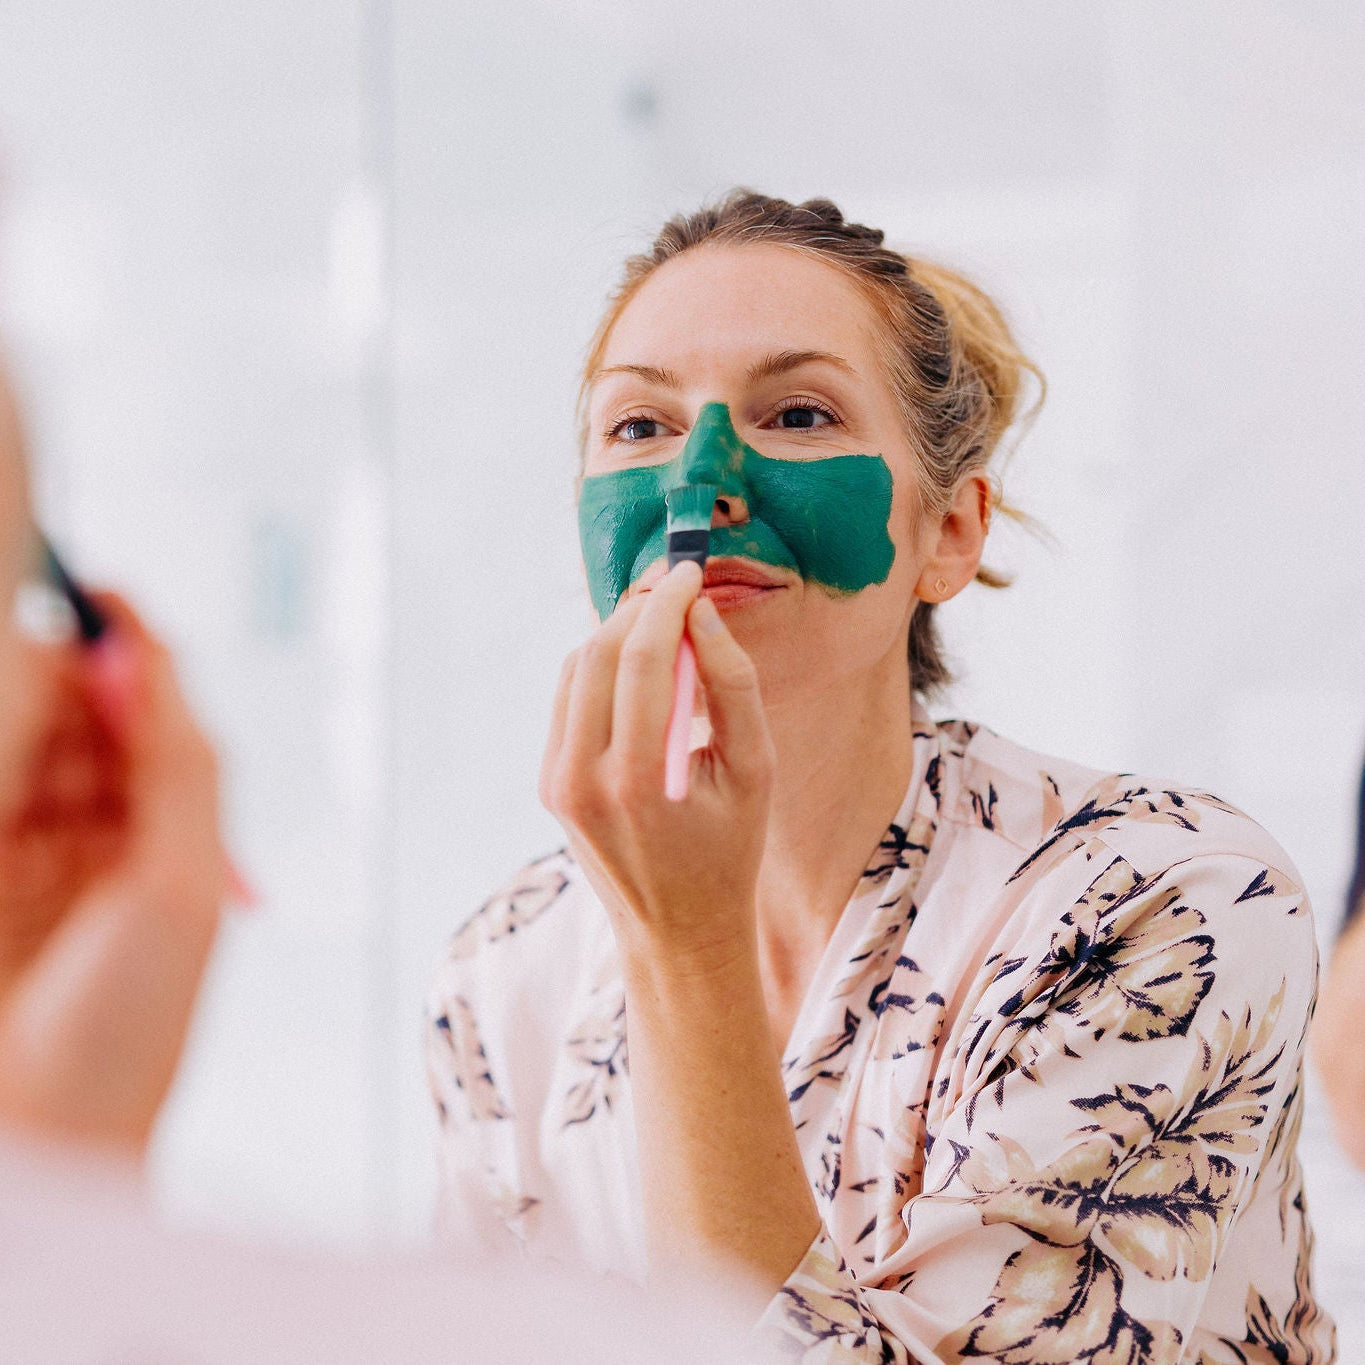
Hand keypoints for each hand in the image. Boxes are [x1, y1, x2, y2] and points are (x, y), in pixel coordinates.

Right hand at [0, 594, 228, 1156]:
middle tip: (44, 630)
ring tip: (29, 667)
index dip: (133, 653)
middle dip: (68, 670)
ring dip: (32, 700)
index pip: (154, 719)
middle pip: (83, 718)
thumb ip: (173, 763)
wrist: (42, 1135)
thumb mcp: (178, 882)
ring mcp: (32, 853)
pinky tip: (17, 725)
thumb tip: (150, 658)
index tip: (102, 594)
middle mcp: (103, 836)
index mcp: (172, 834)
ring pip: (32, 742)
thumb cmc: (131, 1024)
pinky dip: (10, 744)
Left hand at [540, 562, 774, 968]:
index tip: (691, 571)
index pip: (639, 660)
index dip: (666, 604)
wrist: (678, 931)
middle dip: (639, 609)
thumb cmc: (730, 851)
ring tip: (666, 624)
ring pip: (575, 670)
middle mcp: (581, 779)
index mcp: (635, 781)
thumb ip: (733, 686)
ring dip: (617, 635)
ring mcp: (556, 781)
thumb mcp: (755, 771)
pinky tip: (640, 666)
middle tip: (678, 586)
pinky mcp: (549, 782)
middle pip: (597, 654)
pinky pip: (569, 699)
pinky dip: (601, 668)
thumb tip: (702, 615)